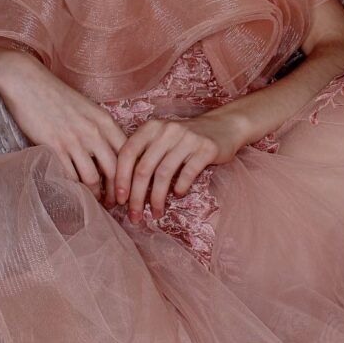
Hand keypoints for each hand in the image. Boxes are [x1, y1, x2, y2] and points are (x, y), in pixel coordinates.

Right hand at [0, 50, 126, 206]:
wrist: (28, 82)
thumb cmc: (57, 96)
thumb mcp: (88, 109)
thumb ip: (101, 130)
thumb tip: (109, 154)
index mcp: (105, 121)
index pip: (128, 154)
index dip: (131, 175)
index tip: (129, 188)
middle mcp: (94, 132)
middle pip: (115, 171)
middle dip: (116, 192)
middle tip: (113, 204)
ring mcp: (74, 140)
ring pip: (92, 179)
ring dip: (93, 195)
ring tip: (92, 202)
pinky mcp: (54, 147)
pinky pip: (69, 176)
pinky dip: (72, 188)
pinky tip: (71, 193)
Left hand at [114, 107, 244, 221]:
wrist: (224, 126)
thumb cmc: (185, 138)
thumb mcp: (162, 138)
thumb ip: (144, 154)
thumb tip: (123, 189)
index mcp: (151, 127)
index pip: (128, 152)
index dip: (121, 178)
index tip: (119, 200)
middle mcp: (167, 130)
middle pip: (144, 168)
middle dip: (136, 196)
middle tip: (134, 217)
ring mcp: (187, 138)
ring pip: (164, 173)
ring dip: (156, 198)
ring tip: (155, 213)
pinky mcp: (206, 148)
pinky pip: (188, 173)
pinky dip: (179, 187)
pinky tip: (177, 195)